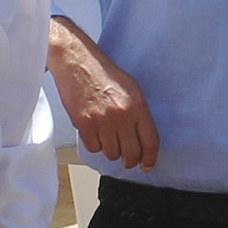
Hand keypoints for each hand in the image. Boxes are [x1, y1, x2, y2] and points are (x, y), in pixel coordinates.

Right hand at [47, 17, 158, 170]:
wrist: (76, 62)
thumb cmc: (103, 73)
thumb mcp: (131, 88)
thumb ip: (139, 114)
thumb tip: (143, 140)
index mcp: (137, 106)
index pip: (150, 142)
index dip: (150, 158)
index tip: (147, 165)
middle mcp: (122, 115)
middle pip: (131, 154)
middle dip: (130, 160)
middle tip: (127, 158)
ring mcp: (102, 121)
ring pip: (111, 154)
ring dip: (110, 150)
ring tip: (108, 136)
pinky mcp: (84, 125)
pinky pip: (94, 148)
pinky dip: (95, 144)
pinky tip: (95, 131)